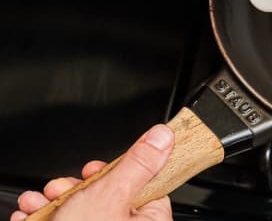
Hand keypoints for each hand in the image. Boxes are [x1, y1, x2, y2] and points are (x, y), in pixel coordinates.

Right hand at [11, 124, 174, 220]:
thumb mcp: (111, 195)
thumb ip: (138, 164)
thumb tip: (163, 137)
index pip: (144, 185)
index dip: (117, 171)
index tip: (97, 168)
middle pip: (108, 197)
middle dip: (75, 187)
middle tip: (60, 186)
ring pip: (82, 211)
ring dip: (55, 202)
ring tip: (36, 202)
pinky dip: (48, 219)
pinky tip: (31, 216)